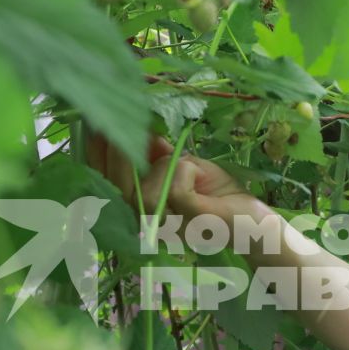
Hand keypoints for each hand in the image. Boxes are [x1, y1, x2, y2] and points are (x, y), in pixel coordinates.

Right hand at [84, 132, 251, 222]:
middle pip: (120, 187)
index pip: (108, 185)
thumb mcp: (180, 166)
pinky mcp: (190, 221)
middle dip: (121, 152)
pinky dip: (186, 170)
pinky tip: (198, 174)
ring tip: (188, 166)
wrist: (252, 221)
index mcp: (140, 212)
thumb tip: (134, 127)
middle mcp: (147, 226)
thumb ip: (155, 155)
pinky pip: (175, 187)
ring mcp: (168, 229)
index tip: (96, 125)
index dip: (99, 156)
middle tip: (129, 120)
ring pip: (148, 187)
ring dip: (168, 166)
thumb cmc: (215, 194)